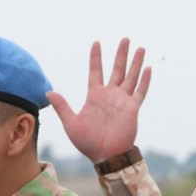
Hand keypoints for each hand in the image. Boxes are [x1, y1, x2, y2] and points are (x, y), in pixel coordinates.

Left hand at [47, 38, 150, 162]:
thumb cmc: (88, 142)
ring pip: (130, 77)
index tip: (97, 43)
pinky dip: (144, 81)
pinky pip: (140, 92)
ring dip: (135, 63)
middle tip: (125, 39)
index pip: (96, 71)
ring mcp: (122, 101)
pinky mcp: (132, 109)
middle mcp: (110, 95)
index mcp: (95, 96)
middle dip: (121, 54)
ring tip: (140, 48)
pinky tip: (147, 69)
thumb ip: (62, 106)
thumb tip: (48, 92)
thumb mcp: (71, 123)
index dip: (96, 57)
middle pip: (117, 69)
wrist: (105, 156)